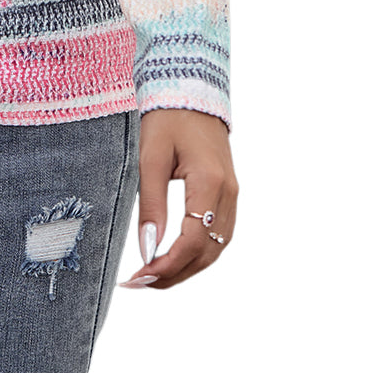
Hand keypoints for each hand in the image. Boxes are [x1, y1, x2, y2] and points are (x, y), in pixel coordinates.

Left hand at [118, 109, 237, 289]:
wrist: (190, 89)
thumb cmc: (167, 118)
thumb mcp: (150, 158)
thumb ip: (151, 205)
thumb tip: (148, 249)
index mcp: (210, 182)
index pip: (192, 240)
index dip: (168, 265)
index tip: (140, 276)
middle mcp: (228, 193)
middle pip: (207, 252)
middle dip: (175, 274)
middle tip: (141, 283)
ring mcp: (232, 193)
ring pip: (216, 248)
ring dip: (187, 267)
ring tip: (153, 276)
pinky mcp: (228, 192)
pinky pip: (218, 234)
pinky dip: (198, 252)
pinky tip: (175, 257)